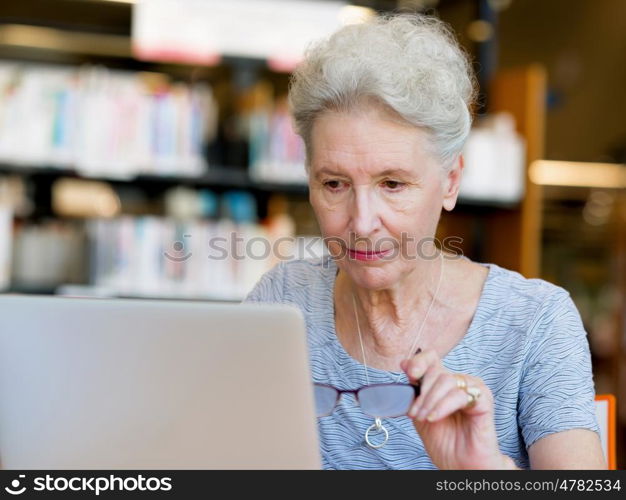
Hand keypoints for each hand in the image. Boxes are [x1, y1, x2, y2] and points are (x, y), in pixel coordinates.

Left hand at [400, 349, 514, 469]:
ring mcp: (473, 389)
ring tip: (425, 419)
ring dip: (430, 401)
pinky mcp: (484, 401)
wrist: (460, 465)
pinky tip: (435, 417)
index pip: (431, 358)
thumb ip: (413, 390)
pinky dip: (443, 406)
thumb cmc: (444, 442)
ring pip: (447, 380)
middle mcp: (460, 382)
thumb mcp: (420, 412)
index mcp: (443, 382)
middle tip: (415, 414)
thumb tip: (403, 363)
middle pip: (436, 370)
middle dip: (421, 393)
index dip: (418, 361)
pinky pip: (460, 395)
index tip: (409, 374)